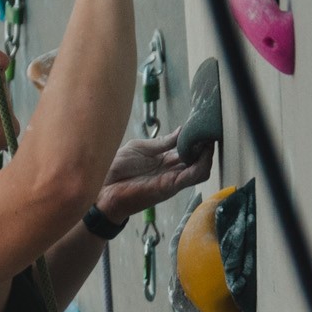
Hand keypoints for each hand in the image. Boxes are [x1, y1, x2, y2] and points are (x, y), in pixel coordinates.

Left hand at [97, 128, 214, 222]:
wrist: (102, 187)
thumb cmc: (117, 169)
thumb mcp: (140, 147)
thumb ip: (162, 142)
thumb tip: (182, 130)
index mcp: (165, 159)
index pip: (188, 148)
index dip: (197, 137)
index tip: (201, 124)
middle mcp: (171, 170)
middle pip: (199, 159)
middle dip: (206, 144)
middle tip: (209, 131)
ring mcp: (172, 179)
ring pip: (201, 169)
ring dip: (208, 155)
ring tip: (208, 141)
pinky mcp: (170, 187)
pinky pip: (193, 177)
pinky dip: (202, 165)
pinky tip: (203, 153)